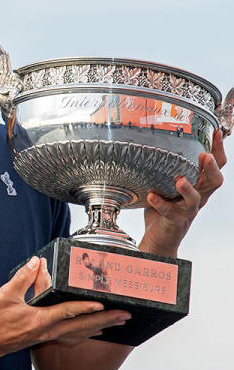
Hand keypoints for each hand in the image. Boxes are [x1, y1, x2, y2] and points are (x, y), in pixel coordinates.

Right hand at [0, 257, 129, 357]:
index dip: (85, 307)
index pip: (68, 312)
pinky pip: (73, 337)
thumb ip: (23, 277)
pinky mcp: (47, 338)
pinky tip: (96, 330)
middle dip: (105, 320)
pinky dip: (88, 333)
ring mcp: (49, 336)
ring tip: (118, 322)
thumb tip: (36, 262)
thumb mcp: (6, 295)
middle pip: (82, 326)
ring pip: (81, 333)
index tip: (102, 304)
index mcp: (40, 319)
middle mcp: (49, 330)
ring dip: (100, 327)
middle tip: (124, 315)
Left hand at [141, 129, 225, 255]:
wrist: (160, 238)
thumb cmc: (163, 208)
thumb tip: (153, 142)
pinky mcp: (175, 220)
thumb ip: (166, 169)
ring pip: (196, 199)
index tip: (216, 131)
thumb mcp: (167, 184)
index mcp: (199, 185)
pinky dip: (160, 203)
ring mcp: (187, 210)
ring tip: (179, 180)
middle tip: (204, 155)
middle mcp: (198, 197)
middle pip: (215, 181)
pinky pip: (169, 211)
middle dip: (212, 168)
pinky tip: (152, 196)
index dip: (218, 149)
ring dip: (188, 188)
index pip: (215, 165)